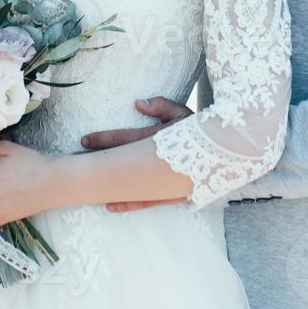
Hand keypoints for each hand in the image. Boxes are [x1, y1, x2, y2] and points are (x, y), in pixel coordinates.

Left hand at [78, 96, 193, 213]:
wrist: (232, 152)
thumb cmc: (204, 129)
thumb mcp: (184, 113)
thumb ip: (161, 106)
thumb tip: (138, 102)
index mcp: (158, 138)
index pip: (124, 138)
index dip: (103, 139)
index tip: (84, 140)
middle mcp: (158, 161)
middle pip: (120, 161)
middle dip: (98, 161)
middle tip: (75, 162)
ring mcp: (164, 181)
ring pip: (129, 184)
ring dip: (108, 184)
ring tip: (87, 187)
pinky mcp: (172, 195)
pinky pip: (147, 201)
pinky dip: (129, 203)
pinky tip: (111, 206)